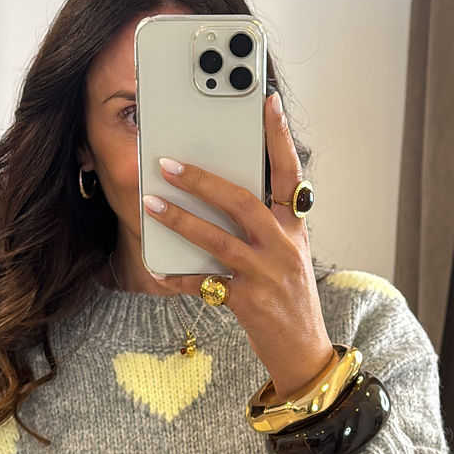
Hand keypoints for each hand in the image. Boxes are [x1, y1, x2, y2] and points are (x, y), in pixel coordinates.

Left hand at [141, 91, 334, 397]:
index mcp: (295, 227)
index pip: (290, 172)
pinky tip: (159, 268)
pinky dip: (180, 276)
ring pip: (218, 239)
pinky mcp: (249, 303)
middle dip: (202, 179)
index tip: (267, 102)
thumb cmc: (288, 296)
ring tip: (150, 202)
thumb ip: (264, 223)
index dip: (279, 137)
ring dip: (180, 219)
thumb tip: (219, 191)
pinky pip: (206, 283)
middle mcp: (284, 246)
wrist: (303, 351)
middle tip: (167, 162)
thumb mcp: (288, 252)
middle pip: (242, 201)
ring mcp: (267, 275)